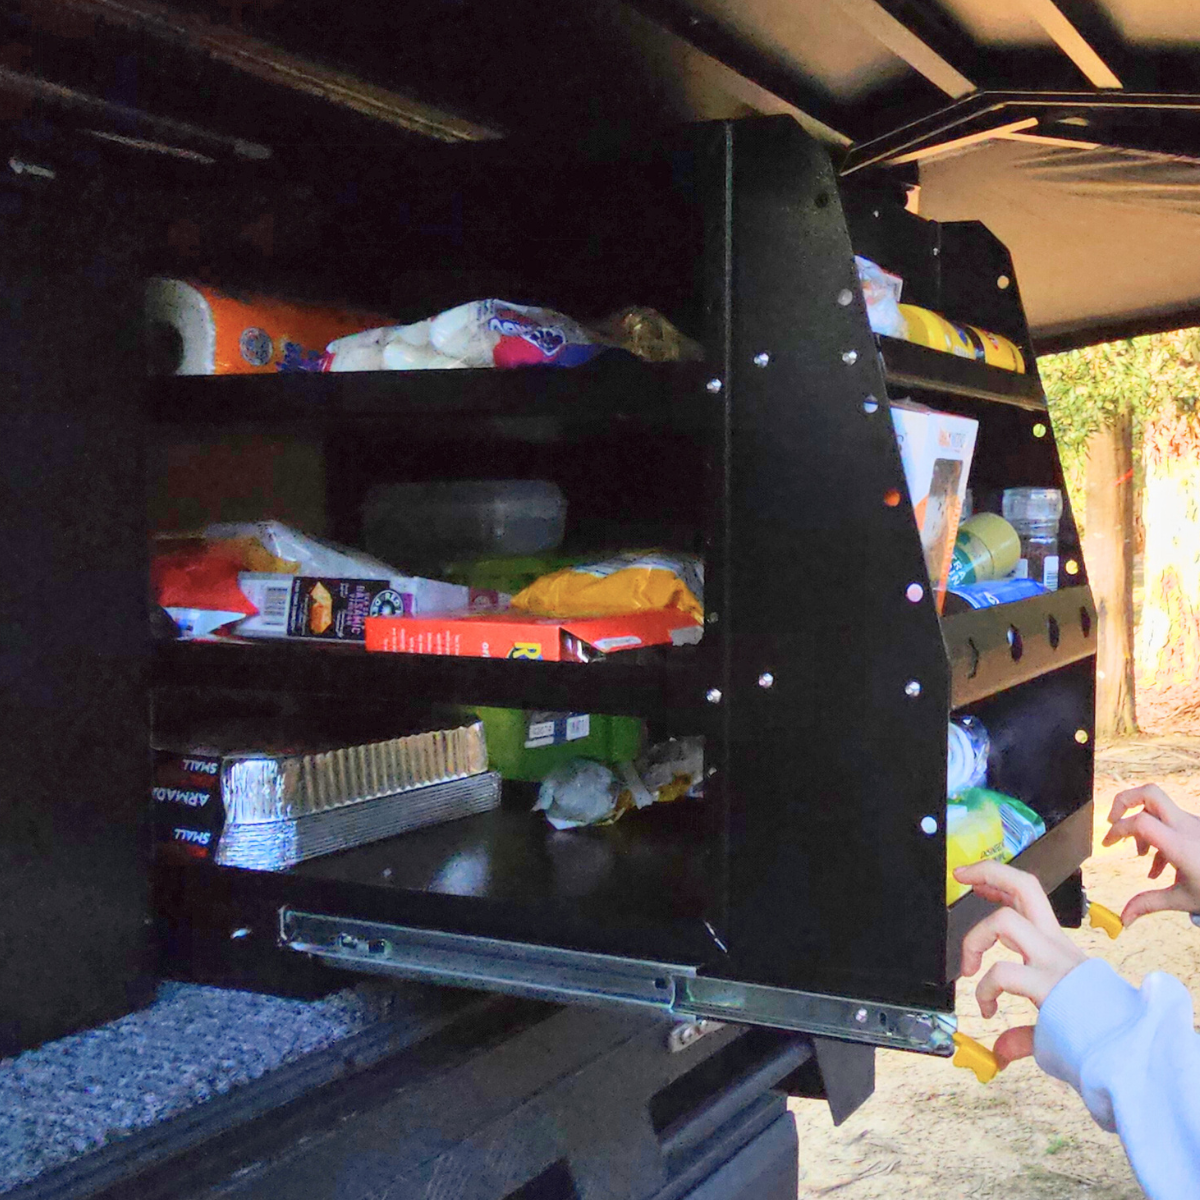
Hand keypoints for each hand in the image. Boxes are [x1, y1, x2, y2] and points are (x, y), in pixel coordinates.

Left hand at [955, 860, 1087, 1068]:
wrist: (1130, 1053)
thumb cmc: (1097, 1037)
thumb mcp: (1055, 1024)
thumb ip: (1023, 1035)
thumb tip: (1000, 1052)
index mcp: (1057, 947)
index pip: (1029, 897)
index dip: (1000, 883)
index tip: (977, 882)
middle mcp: (1056, 946)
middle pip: (1025, 886)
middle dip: (990, 872)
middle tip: (963, 875)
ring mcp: (1053, 962)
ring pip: (1007, 920)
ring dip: (975, 938)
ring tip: (969, 966)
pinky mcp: (1049, 984)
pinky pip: (1002, 972)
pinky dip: (985, 989)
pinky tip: (987, 1008)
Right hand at [1102, 783, 1199, 924]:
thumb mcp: (1181, 899)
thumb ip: (1148, 904)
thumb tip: (1123, 919)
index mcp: (1180, 845)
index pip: (1140, 822)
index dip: (1118, 830)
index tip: (1109, 844)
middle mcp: (1186, 827)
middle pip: (1149, 793)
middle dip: (1124, 802)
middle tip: (1113, 821)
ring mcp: (1193, 824)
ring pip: (1157, 809)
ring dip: (1142, 825)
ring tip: (1140, 855)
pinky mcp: (1197, 826)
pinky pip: (1170, 822)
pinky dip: (1158, 835)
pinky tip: (1159, 865)